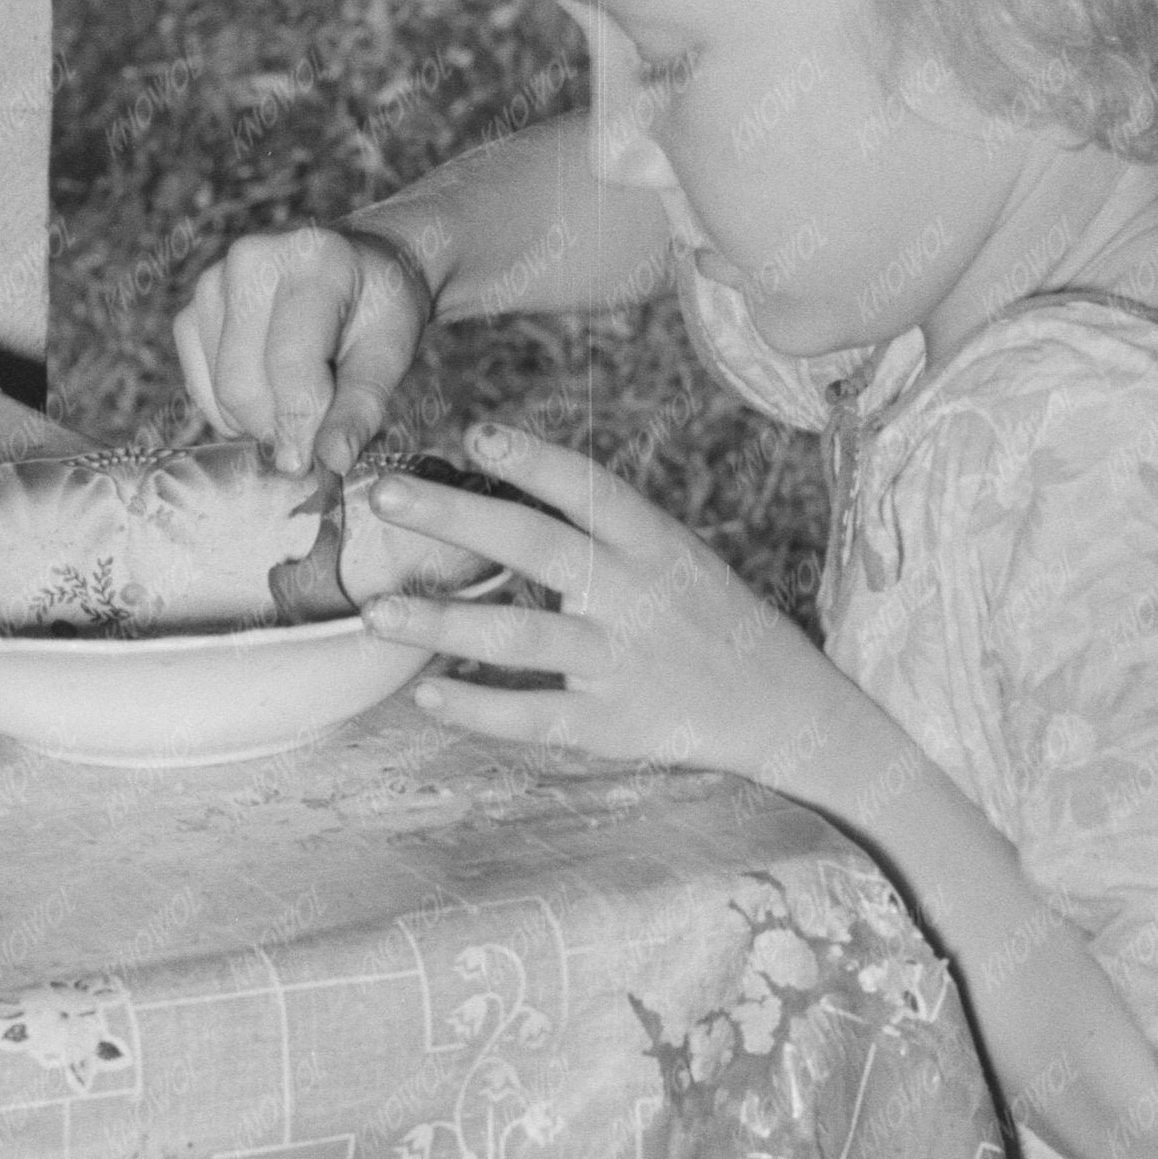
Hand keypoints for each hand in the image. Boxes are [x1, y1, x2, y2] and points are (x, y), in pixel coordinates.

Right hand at [171, 219, 433, 474]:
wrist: (352, 267)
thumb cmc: (378, 308)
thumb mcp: (390, 353)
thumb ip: (360, 409)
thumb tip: (331, 463)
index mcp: (313, 260)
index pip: (290, 361)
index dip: (298, 424)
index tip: (311, 464)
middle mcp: (251, 260)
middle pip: (242, 384)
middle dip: (277, 426)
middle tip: (314, 432)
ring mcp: (211, 283)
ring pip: (220, 394)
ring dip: (259, 419)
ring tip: (299, 398)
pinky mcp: (189, 310)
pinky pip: (200, 389)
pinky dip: (233, 410)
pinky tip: (269, 391)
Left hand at [355, 424, 861, 789]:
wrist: (780, 707)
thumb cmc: (707, 618)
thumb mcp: (673, 554)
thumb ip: (599, 528)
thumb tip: (498, 481)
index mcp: (654, 543)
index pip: (588, 487)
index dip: (532, 458)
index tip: (474, 433)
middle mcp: (634, 595)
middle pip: (536, 545)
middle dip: (456, 516)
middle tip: (384, 494)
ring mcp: (620, 662)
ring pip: (519, 637)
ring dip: (442, 622)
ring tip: (376, 612)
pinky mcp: (610, 725)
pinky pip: (533, 717)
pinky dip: (477, 709)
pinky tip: (425, 697)